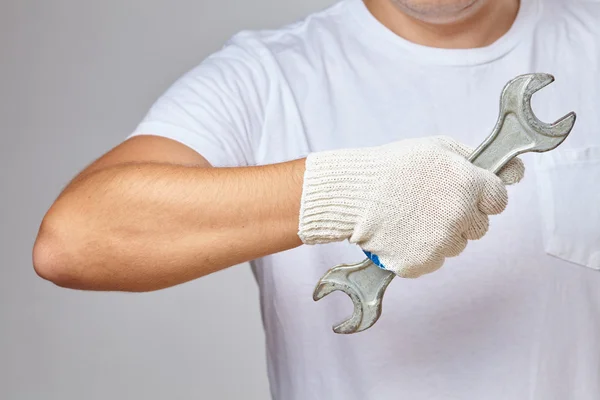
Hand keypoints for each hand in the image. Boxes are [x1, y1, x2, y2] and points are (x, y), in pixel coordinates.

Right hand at [298, 136, 523, 277]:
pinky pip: (434, 260)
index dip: (482, 196)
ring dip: (441, 235)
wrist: (354, 193)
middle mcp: (460, 216)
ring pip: (456, 245)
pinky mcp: (421, 263)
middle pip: (479, 226)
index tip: (464, 193)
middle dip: (462, 216)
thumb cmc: (394, 167)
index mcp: (468, 184)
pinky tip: (403, 232)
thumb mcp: (438, 148)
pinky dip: (421, 251)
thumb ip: (478, 159)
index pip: (498, 200)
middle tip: (431, 203)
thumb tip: (516, 173)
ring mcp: (441, 243)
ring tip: (411, 216)